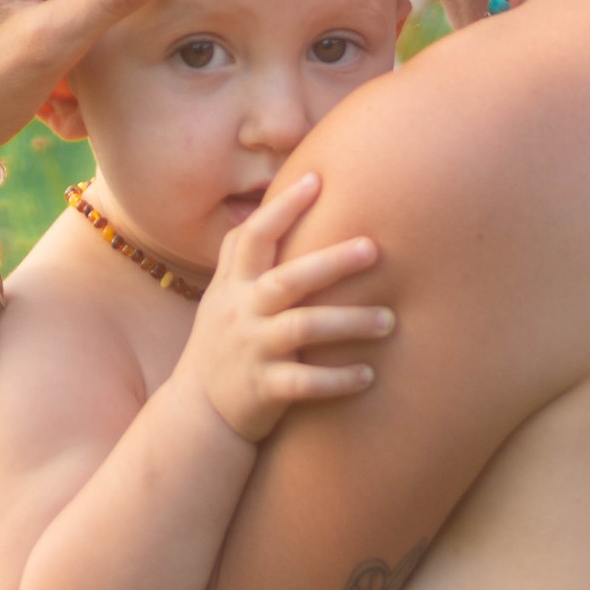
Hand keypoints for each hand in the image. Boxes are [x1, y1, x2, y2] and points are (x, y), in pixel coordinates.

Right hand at [174, 173, 392, 443]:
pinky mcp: (263, 389)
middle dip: (331, 262)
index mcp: (234, 285)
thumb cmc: (225, 340)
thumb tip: (272, 203)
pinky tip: (370, 375)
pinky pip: (305, 383)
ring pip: (302, 328)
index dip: (282, 207)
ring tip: (391, 320)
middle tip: (374, 248)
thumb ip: (243, 254)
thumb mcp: (223, 294)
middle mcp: (241, 312)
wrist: (198, 411)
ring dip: (349, 323)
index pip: (255, 236)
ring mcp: (252, 350)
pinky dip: (338, 379)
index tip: (316, 178)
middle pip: (288, 279)